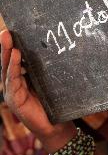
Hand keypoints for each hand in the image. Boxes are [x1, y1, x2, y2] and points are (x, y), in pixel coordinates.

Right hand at [0, 30, 76, 151]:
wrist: (55, 124)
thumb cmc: (53, 101)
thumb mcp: (48, 81)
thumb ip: (45, 68)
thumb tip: (54, 47)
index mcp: (21, 78)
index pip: (14, 59)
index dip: (11, 45)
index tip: (11, 30)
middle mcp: (14, 83)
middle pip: (8, 62)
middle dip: (6, 46)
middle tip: (6, 31)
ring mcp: (12, 92)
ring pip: (8, 70)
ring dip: (8, 55)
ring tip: (9, 41)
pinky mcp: (15, 99)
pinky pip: (13, 81)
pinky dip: (14, 69)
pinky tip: (16, 58)